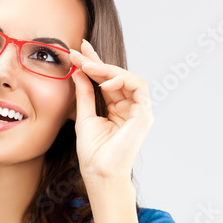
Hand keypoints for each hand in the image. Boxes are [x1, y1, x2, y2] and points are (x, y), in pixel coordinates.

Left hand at [69, 39, 153, 182]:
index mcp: (117, 109)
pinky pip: (137, 87)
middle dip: (98, 62)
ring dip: (107, 69)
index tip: (78, 52)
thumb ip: (84, 94)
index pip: (106, 81)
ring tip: (88, 66)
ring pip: (128, 79)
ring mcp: (139, 110)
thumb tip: (78, 72)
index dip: (94, 65)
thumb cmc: (92, 151)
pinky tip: (104, 81)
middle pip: (116, 77)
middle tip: (80, 51)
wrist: (99, 171)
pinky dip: (121, 80)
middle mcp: (130, 108)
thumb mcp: (84, 116)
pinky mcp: (144, 114)